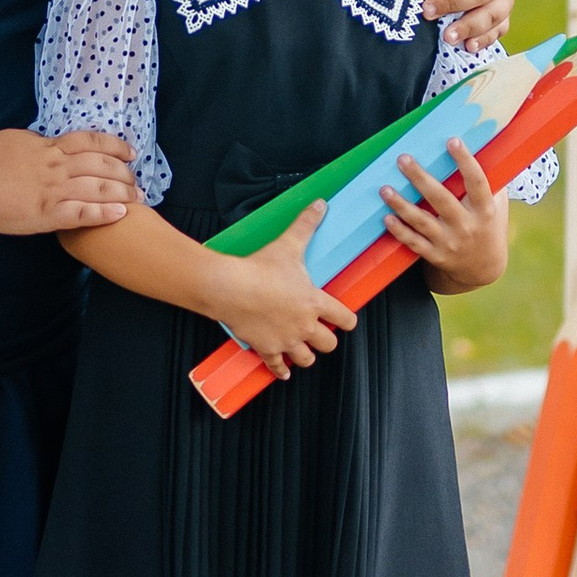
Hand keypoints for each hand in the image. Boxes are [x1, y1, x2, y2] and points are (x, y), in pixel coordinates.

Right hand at [0, 129, 134, 235]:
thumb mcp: (19, 141)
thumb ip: (40, 145)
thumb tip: (50, 145)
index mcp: (51, 147)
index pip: (92, 142)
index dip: (115, 146)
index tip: (130, 153)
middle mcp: (58, 167)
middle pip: (102, 165)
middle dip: (124, 174)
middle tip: (137, 182)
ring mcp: (54, 191)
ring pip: (99, 188)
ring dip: (123, 193)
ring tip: (138, 199)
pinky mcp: (48, 214)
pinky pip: (83, 214)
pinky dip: (104, 213)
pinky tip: (120, 214)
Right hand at [213, 205, 357, 376]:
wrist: (230, 287)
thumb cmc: (260, 267)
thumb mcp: (288, 244)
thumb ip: (306, 225)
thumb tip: (320, 205)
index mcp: (314, 302)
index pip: (344, 319)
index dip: (346, 320)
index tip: (345, 319)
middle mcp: (304, 326)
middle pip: (328, 344)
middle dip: (326, 340)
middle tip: (320, 332)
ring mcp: (286, 340)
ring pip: (306, 358)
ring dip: (306, 355)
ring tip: (303, 348)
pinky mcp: (266, 349)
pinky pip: (277, 366)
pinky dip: (280, 369)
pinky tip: (283, 371)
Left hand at [379, 135, 507, 294]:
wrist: (484, 269)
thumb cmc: (488, 226)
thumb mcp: (498, 206)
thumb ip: (489, 182)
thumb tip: (481, 147)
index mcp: (485, 210)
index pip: (477, 182)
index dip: (466, 161)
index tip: (452, 141)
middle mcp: (467, 226)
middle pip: (441, 199)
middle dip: (420, 177)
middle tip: (403, 159)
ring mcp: (450, 242)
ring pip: (422, 221)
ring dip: (401, 204)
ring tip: (384, 189)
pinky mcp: (436, 255)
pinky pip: (414, 242)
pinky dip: (400, 231)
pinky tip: (387, 217)